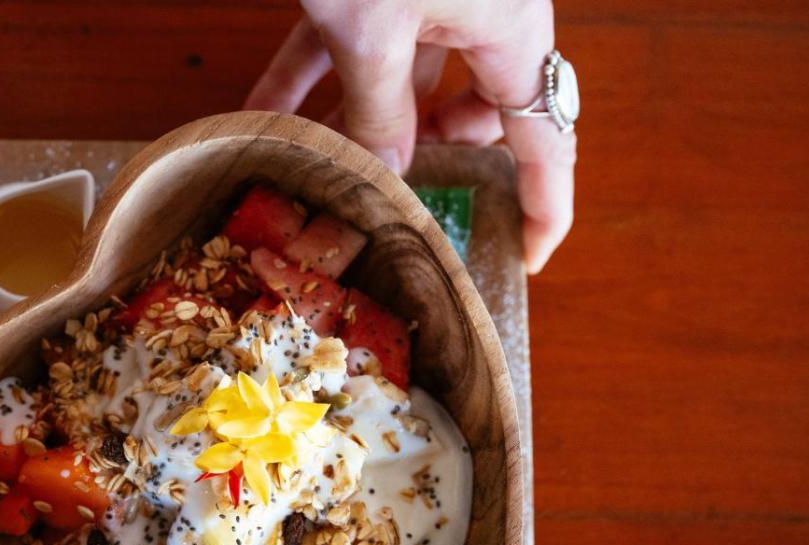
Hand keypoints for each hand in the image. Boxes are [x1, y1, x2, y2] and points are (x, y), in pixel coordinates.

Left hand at [244, 0, 575, 272]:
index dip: (543, 204)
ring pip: (399, 78)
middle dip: (427, 157)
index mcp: (511, 31)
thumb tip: (386, 174)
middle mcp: (480, 16)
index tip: (531, 257)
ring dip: (354, 122)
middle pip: (469, 109)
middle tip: (389, 205)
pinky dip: (310, 73)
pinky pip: (350, 40)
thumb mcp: (371, 28)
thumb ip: (380, 107)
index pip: (544, 138)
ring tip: (312, 169)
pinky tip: (263, 109)